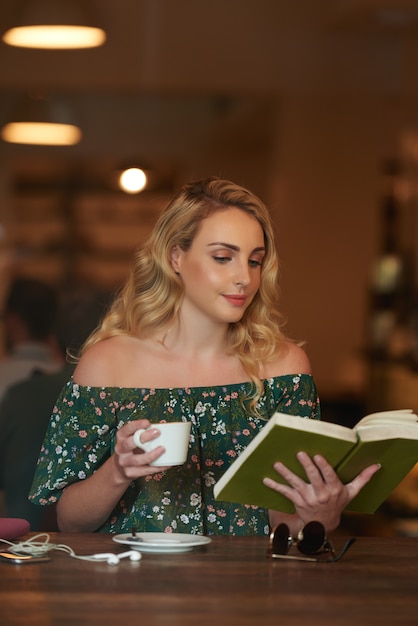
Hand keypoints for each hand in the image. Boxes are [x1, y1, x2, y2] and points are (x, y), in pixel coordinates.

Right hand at [112, 419, 170, 481]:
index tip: (147, 422)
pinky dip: (158, 467)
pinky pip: (146, 470)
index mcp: (121, 437)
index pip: (126, 429)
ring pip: (138, 460)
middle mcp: (120, 449)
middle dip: (144, 437)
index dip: (137, 425)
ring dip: (151, 455)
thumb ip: (142, 433)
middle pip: (130, 443)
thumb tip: (164, 428)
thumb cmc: (131, 449)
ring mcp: (124, 462)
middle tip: (157, 432)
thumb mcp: (132, 438)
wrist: (119, 469)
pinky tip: (167, 464)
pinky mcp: (130, 473)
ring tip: (163, 449)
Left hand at [263, 451, 380, 530]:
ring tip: (277, 464)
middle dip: (306, 466)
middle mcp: (321, 494)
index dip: (323, 466)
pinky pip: (285, 493)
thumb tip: (377, 465)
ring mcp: (308, 498)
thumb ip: (363, 478)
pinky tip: (266, 479)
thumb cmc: (338, 503)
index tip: (317, 455)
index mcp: (334, 489)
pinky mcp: (297, 501)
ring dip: (286, 474)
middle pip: (313, 478)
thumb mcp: (352, 492)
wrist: (324, 525)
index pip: (329, 476)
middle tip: (299, 453)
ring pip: (296, 484)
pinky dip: (275, 486)